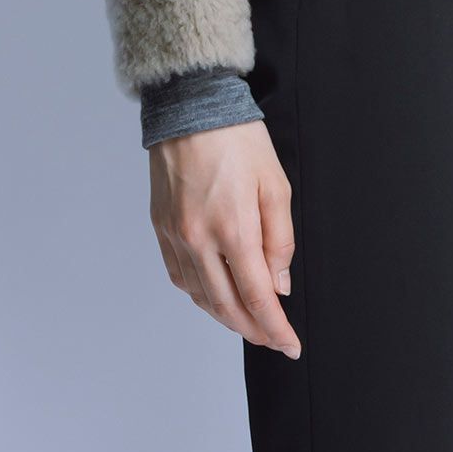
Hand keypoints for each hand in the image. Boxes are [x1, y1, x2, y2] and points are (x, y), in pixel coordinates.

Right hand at [148, 119, 302, 357]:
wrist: (191, 106)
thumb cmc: (238, 138)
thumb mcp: (276, 183)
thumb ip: (281, 240)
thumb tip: (279, 286)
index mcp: (233, 228)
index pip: (258, 297)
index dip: (276, 328)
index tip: (291, 345)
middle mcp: (199, 239)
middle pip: (227, 306)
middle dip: (253, 330)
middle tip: (274, 339)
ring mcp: (176, 236)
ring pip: (201, 296)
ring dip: (227, 317)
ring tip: (250, 322)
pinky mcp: (161, 228)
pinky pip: (180, 277)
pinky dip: (200, 295)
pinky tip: (216, 296)